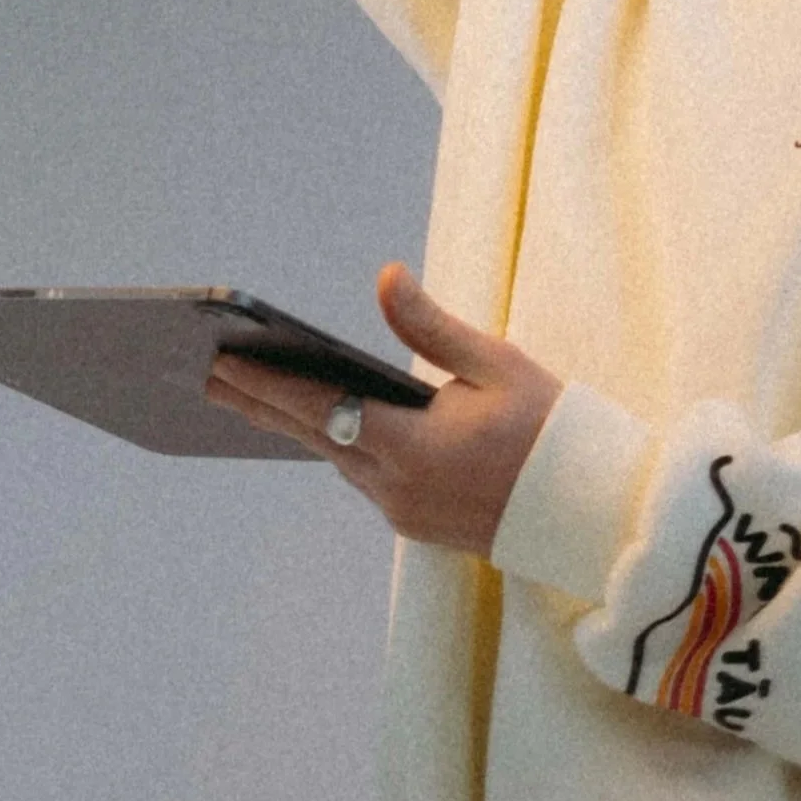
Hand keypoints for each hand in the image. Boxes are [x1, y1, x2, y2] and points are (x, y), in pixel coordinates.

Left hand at [204, 262, 561, 555]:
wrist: (593, 510)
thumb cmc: (549, 428)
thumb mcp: (494, 364)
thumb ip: (429, 325)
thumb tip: (384, 276)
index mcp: (414, 450)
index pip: (320, 410)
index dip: (267, 384)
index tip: (222, 361)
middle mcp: (399, 489)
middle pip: (315, 437)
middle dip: (260, 402)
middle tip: (207, 374)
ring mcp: (406, 513)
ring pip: (338, 458)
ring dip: (296, 424)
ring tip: (247, 390)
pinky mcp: (418, 523)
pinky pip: (363, 476)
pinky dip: (334, 444)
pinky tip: (314, 421)